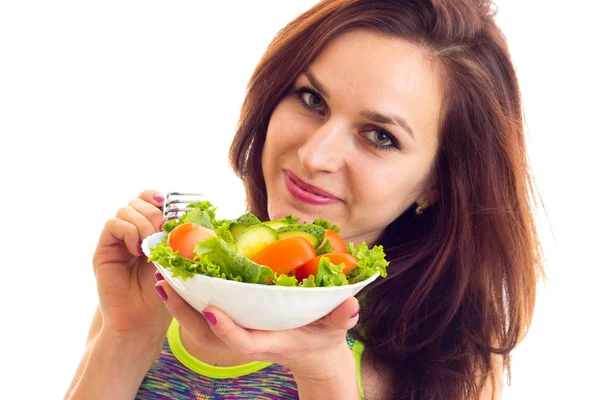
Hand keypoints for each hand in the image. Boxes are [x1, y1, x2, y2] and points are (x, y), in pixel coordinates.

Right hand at [93, 190, 170, 337]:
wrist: (142, 320)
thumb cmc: (163, 293)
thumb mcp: (177, 259)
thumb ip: (178, 236)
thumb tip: (188, 212)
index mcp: (150, 230)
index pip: (150, 198)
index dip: (160, 198)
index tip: (173, 207)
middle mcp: (132, 231)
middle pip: (138, 201)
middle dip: (155, 212)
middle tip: (163, 233)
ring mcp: (117, 240)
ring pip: (126, 210)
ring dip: (143, 223)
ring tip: (151, 246)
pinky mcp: (104, 250)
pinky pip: (113, 225)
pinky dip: (129, 231)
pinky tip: (137, 250)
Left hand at [155, 279, 359, 380]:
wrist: (313, 354)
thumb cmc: (322, 339)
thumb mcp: (336, 326)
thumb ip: (343, 317)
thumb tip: (351, 305)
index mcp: (270, 340)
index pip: (244, 340)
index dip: (227, 329)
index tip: (211, 310)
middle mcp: (248, 337)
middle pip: (209, 332)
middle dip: (185, 311)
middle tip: (165, 284)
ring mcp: (239, 331)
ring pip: (201, 324)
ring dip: (181, 303)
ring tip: (163, 277)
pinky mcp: (236, 322)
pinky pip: (207, 312)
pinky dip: (190, 298)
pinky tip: (180, 278)